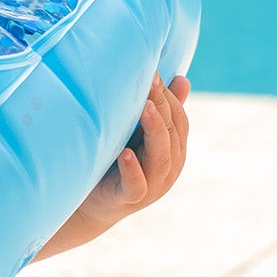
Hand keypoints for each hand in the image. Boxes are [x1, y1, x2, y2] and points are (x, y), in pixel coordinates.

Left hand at [36, 73, 190, 259]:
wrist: (93, 204)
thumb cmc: (116, 162)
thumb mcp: (137, 134)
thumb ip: (158, 112)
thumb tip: (183, 78)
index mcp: (173, 150)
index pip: (179, 120)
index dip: (168, 96)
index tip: (153, 72)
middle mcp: (168, 167)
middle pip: (171, 133)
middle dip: (161, 105)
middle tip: (150, 80)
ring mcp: (152, 185)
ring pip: (161, 156)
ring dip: (154, 130)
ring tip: (144, 108)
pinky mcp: (130, 199)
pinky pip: (137, 184)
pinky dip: (132, 168)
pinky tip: (125, 152)